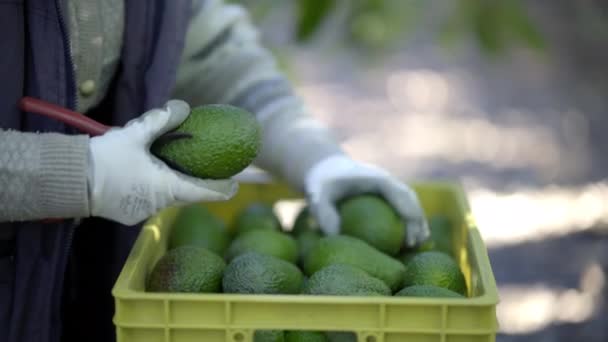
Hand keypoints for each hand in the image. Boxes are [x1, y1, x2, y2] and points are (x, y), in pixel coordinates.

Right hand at [88, 99, 237, 225]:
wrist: (70, 180)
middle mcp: (157, 204)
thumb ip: (160, 120)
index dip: (221, 189)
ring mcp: (141, 212)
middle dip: (192, 180)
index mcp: (166, 187)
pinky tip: (138, 172)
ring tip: (159, 162)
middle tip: (199, 167)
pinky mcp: (127, 214)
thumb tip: (183, 107)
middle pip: (183, 192)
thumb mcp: (135, 134)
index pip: (203, 192)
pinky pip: (146, 199)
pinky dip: (148, 187)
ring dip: (166, 181)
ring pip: (163, 195)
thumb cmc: (105, 158)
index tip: (235, 186)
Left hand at [304, 155, 428, 247]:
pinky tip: (408, 242)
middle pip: (410, 200)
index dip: (408, 216)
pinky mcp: (386, 194)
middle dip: (418, 222)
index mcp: (376, 178)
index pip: (400, 196)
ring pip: (410, 203)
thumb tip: (338, 239)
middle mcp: (387, 180)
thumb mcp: (317, 196)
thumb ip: (324, 215)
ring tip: (418, 246)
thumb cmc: (321, 183)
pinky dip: (408, 222)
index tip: (409, 239)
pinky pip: (402, 207)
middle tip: (416, 246)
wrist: (325, 169)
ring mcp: (388, 186)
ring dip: (418, 222)